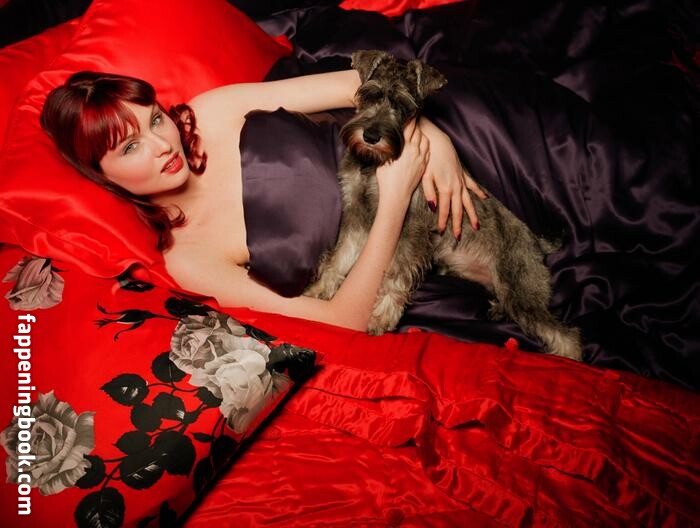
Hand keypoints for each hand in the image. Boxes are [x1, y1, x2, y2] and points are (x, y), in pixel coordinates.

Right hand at [375, 119, 429, 204]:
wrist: (397, 194)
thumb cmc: (386, 179)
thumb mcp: (382, 160)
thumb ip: (385, 148)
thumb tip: (382, 139)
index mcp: (404, 147)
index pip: (408, 127)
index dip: (408, 118)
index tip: (407, 112)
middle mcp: (414, 151)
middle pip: (418, 131)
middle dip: (415, 123)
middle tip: (412, 117)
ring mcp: (421, 158)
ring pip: (424, 139)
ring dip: (421, 133)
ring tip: (416, 129)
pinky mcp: (423, 165)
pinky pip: (427, 150)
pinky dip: (425, 143)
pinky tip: (421, 142)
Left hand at [419, 118, 487, 238]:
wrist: (437, 142)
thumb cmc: (428, 158)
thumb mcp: (424, 176)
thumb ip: (429, 192)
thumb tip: (433, 207)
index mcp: (445, 188)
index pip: (443, 210)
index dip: (443, 222)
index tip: (441, 232)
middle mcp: (455, 186)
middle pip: (458, 209)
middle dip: (458, 224)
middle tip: (458, 237)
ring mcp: (461, 180)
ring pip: (468, 201)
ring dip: (472, 214)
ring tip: (476, 226)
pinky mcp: (462, 174)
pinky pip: (472, 185)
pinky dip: (479, 192)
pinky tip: (484, 198)